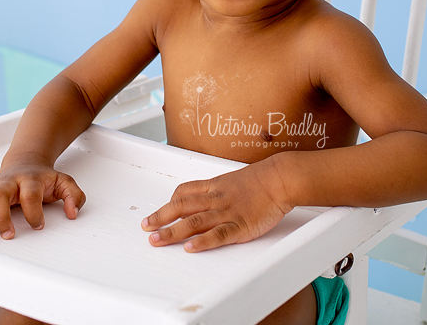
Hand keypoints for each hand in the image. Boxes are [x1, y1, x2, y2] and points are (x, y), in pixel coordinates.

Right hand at [0, 154, 85, 241]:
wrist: (27, 161)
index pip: (30, 194)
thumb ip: (74, 196)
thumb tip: (72, 213)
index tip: (38, 226)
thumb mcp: (65, 182)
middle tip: (8, 235)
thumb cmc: (44, 178)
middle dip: (1, 216)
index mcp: (29, 179)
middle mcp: (8, 182)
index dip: (34, 211)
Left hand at [141, 157, 292, 251]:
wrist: (280, 178)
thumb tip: (204, 200)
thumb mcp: (233, 180)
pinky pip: (219, 234)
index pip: (184, 193)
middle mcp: (216, 199)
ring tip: (157, 240)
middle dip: (161, 218)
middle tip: (146, 228)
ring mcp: (227, 212)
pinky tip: (190, 248)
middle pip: (182, 207)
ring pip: (194, 222)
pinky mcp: (240, 226)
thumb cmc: (261, 180)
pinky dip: (203, 241)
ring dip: (173, 232)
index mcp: (214, 187)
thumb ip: (218, 191)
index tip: (157, 215)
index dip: (168, 204)